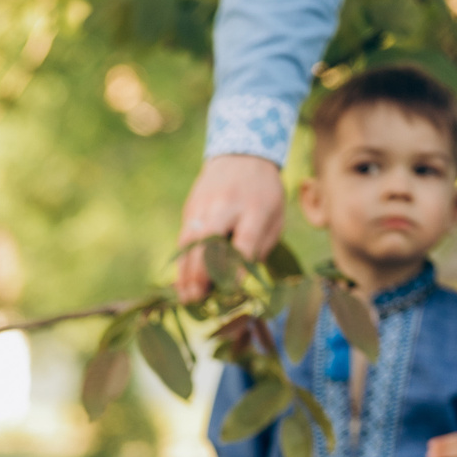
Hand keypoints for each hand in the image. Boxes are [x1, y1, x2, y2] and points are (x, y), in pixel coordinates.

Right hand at [176, 155, 287, 302]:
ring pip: (190, 245)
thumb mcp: (274, 217)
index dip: (236, 270)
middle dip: (202, 274)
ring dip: (186, 274)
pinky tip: (182, 283)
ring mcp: (203, 208)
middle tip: (199, 299)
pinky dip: (182, 264)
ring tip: (187, 298)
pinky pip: (183, 242)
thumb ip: (259, 247)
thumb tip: (236, 280)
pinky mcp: (190, 211)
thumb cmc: (264, 195)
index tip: (230, 292)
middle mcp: (225, 208)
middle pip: (209, 244)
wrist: (241, 157)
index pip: (244, 243)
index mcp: (255, 209)